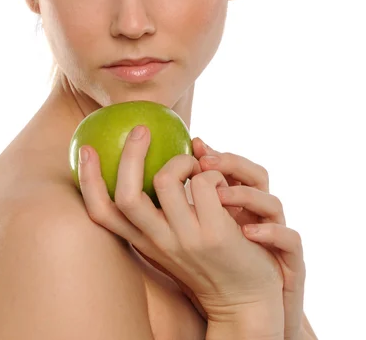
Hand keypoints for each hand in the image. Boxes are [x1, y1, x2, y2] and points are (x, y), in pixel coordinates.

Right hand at [78, 125, 283, 323]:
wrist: (247, 298)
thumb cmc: (211, 257)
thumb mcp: (178, 235)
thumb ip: (162, 207)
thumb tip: (154, 155)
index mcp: (144, 240)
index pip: (102, 213)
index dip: (88, 181)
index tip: (86, 150)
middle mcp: (159, 242)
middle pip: (127, 195)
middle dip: (130, 156)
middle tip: (141, 130)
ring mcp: (185, 239)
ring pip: (166, 180)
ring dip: (183, 159)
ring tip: (197, 165)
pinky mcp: (214, 235)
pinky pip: (204, 183)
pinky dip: (212, 172)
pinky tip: (221, 181)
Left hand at [192, 137, 305, 339]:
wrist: (252, 307)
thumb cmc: (224, 262)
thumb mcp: (206, 227)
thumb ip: (191, 197)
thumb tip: (161, 167)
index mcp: (241, 203)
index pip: (237, 167)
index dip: (218, 155)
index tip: (195, 146)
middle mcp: (261, 214)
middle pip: (257, 175)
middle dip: (232, 163)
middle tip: (205, 162)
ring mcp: (277, 235)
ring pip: (272, 202)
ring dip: (246, 196)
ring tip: (221, 196)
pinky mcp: (292, 260)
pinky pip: (290, 240)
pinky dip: (270, 233)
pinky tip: (249, 232)